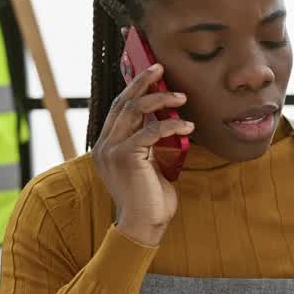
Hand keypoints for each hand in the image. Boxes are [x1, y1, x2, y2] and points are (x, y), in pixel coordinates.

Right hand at [91, 63, 193, 245]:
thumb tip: (162, 119)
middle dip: (143, 82)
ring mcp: (111, 150)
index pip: (118, 107)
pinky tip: (188, 126)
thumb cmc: (151, 198)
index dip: (134, 87)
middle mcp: (104, 144)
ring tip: (181, 97)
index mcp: (106, 145)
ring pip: (134, 111)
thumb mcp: (148, 163)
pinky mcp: (125, 157)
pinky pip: (150, 131)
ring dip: (160, 100)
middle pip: (123, 102)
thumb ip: (148, 142)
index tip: (153, 72)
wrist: (144, 225)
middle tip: (162, 69)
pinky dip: (171, 125)